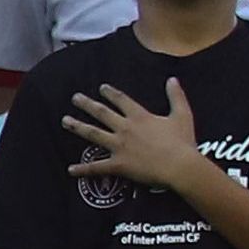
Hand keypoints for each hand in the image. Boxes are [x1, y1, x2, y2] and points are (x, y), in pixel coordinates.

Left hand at [61, 78, 207, 193]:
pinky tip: (70, 170)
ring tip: (65, 121)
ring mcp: (119, 146)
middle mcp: (125, 128)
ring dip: (77, 126)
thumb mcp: (183, 115)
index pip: (121, 100)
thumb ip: (176, 96)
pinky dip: (83, 169)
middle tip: (74, 98)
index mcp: (140, 117)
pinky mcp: (118, 164)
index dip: (110, 93)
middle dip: (86, 104)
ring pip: (93, 134)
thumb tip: (172, 79)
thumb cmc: (183, 142)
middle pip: (102, 113)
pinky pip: (97, 167)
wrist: (180, 166)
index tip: (101, 88)